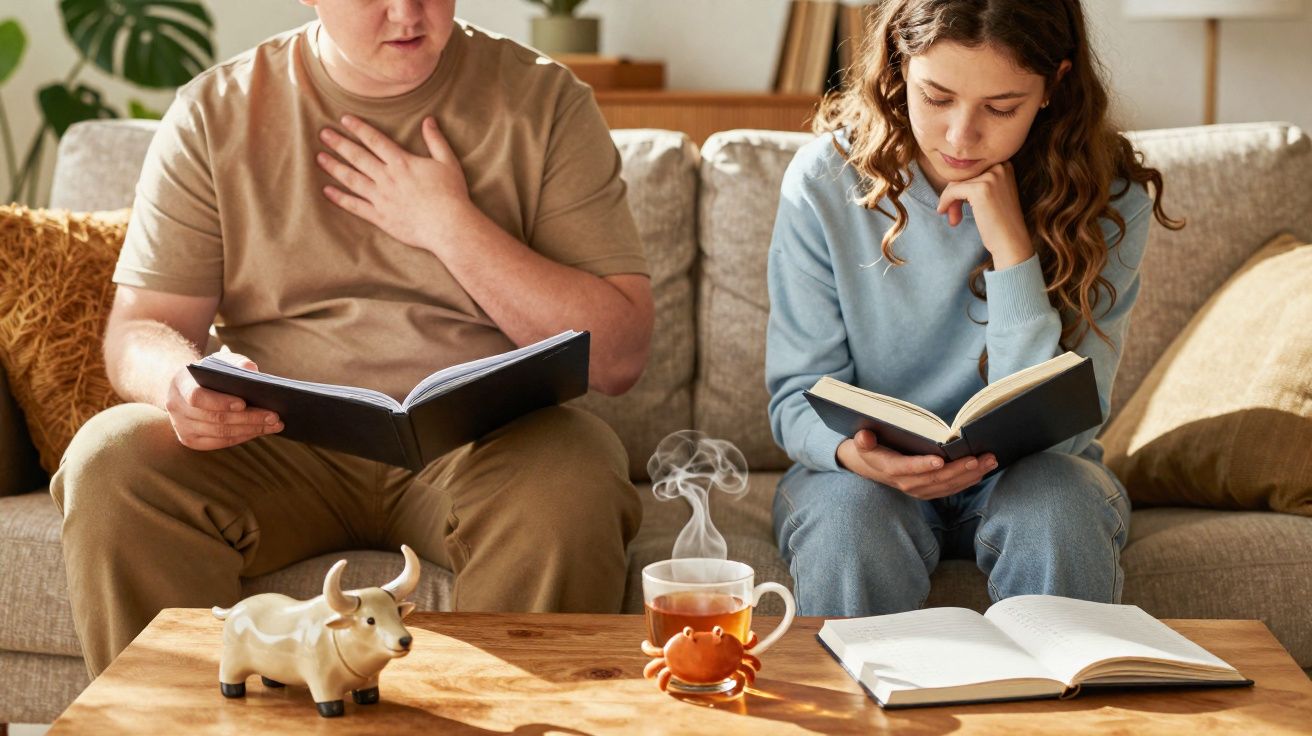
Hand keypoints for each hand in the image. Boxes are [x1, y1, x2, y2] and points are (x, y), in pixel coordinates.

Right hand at [163, 353, 282, 450]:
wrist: (187, 387)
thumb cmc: (209, 373)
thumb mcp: (219, 361)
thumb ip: (235, 362)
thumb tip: (251, 369)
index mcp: (180, 384)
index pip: (197, 396)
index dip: (220, 402)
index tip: (244, 403)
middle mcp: (175, 407)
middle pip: (214, 418)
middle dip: (248, 417)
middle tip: (274, 416)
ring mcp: (181, 427)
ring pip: (220, 433)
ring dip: (251, 429)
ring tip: (275, 424)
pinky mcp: (190, 440)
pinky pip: (220, 442)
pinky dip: (243, 436)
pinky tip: (261, 431)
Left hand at [317, 115, 473, 252]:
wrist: (449, 225)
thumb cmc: (451, 194)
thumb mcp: (447, 162)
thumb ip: (436, 140)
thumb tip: (429, 120)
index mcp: (401, 162)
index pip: (375, 140)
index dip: (359, 128)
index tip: (344, 119)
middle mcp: (387, 178)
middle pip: (358, 157)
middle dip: (339, 143)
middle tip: (323, 133)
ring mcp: (381, 198)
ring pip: (352, 179)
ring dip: (334, 167)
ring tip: (319, 157)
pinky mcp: (380, 217)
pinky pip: (355, 206)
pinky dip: (340, 198)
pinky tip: (326, 191)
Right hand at [836, 429, 996, 499]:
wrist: (868, 467)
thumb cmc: (869, 448)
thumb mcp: (860, 442)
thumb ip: (862, 440)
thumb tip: (863, 437)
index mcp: (889, 469)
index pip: (906, 469)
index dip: (922, 465)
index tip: (940, 460)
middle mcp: (905, 484)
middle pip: (935, 479)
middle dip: (960, 469)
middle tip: (981, 457)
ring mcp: (918, 490)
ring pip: (947, 486)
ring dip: (970, 475)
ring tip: (989, 460)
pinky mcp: (928, 491)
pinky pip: (950, 489)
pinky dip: (967, 481)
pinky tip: (983, 469)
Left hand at [936, 161, 1032, 269]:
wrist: (1011, 242)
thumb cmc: (1001, 223)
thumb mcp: (992, 194)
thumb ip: (977, 182)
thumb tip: (950, 178)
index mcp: (1004, 165)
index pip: (972, 170)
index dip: (963, 187)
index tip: (960, 205)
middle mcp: (1000, 167)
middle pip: (964, 176)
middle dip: (955, 195)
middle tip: (953, 215)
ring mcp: (991, 177)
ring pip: (956, 183)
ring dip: (950, 201)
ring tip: (954, 219)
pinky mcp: (980, 189)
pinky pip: (952, 191)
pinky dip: (945, 201)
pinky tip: (944, 212)